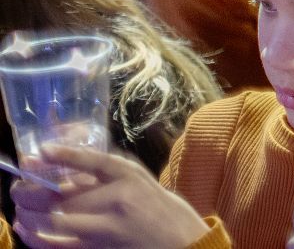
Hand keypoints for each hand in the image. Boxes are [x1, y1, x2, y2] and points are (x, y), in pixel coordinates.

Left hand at [10, 144, 211, 248]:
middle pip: (64, 195)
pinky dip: (34, 237)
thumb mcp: (134, 177)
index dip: (64, 155)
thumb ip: (101, 170)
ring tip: (21, 207)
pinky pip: (57, 247)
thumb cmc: (153, 205)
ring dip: (28, 214)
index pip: (93, 161)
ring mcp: (105, 228)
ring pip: (54, 221)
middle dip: (30, 192)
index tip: (40, 151)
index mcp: (128, 176)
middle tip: (18, 187)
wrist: (177, 239)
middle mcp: (117, 200)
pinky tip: (25, 228)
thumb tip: (57, 160)